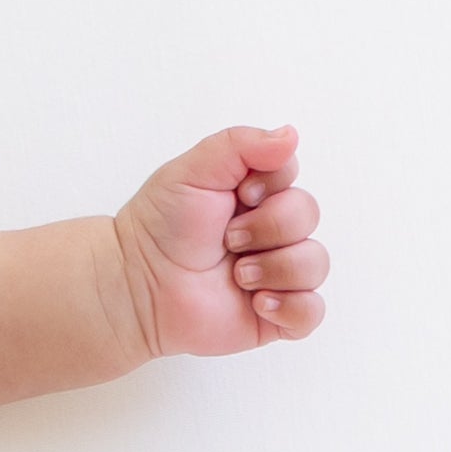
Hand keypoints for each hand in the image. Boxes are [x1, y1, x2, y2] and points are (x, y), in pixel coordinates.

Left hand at [113, 125, 328, 356]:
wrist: (135, 285)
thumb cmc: (159, 228)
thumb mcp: (192, 170)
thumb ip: (240, 144)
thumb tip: (291, 136)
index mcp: (255, 195)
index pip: (293, 176)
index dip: (270, 185)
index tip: (237, 196)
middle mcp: (271, 232)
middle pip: (308, 215)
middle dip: (266, 226)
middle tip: (227, 239)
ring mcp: (276, 274)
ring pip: (315, 263)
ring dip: (273, 267)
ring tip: (235, 275)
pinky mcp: (274, 315)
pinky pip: (311, 312)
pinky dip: (290, 306)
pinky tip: (256, 302)